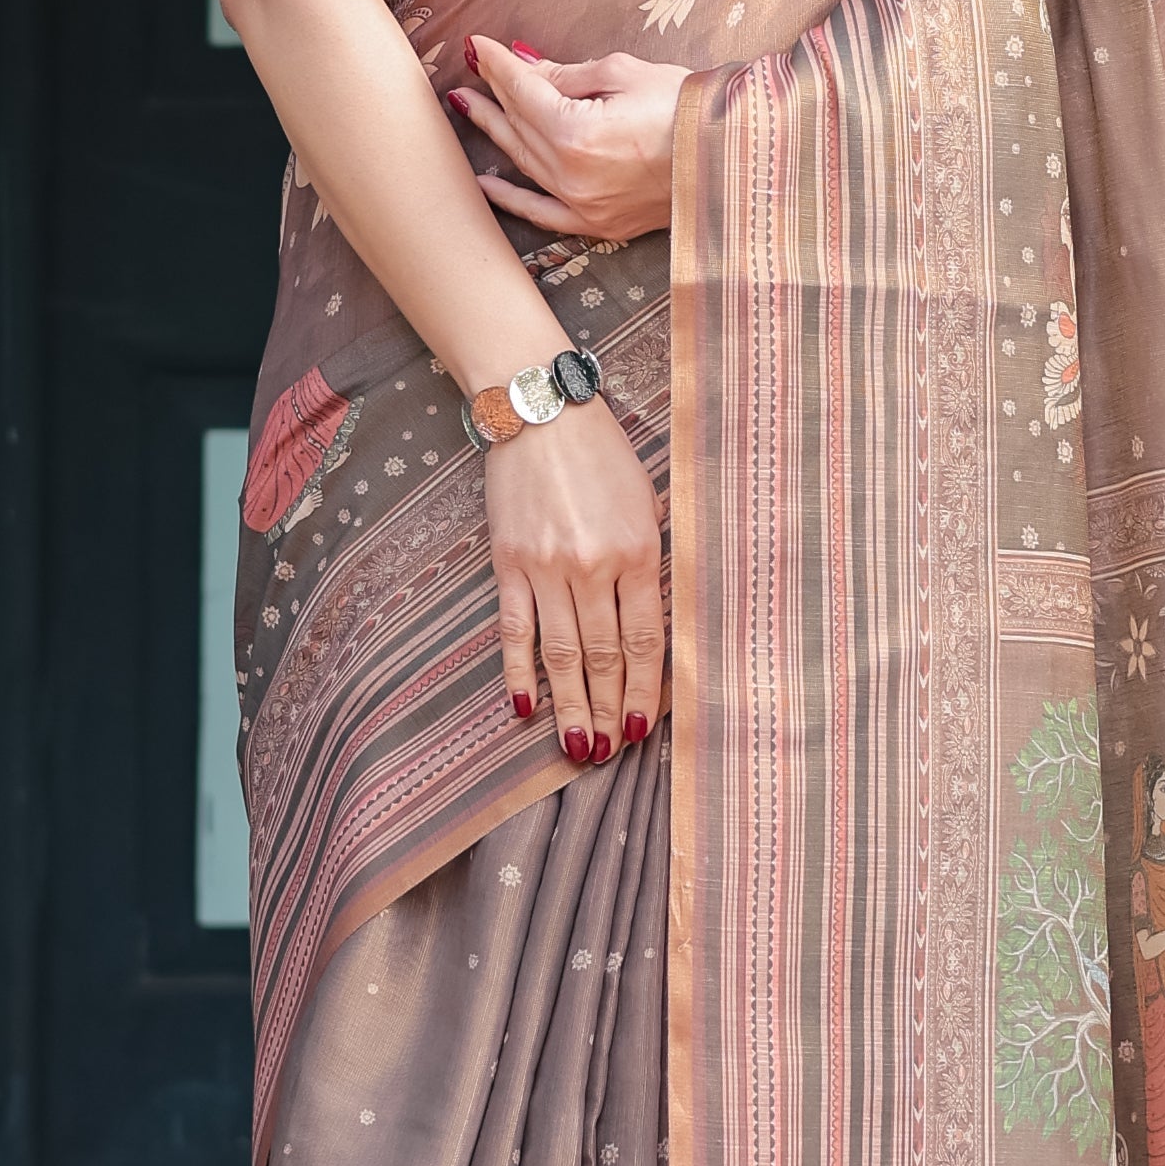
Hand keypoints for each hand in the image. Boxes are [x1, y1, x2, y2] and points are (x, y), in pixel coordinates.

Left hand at [448, 40, 685, 246]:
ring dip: (494, 132)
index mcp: (573, 133)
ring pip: (522, 162)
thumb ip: (566, 74)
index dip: (498, 64)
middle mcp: (569, 174)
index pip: (523, 90)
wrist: (731, 157)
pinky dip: (510, 199)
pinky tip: (484, 184)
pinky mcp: (596, 224)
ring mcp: (580, 204)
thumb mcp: (623, 73)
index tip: (479, 45)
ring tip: (470, 107)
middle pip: (518, 124)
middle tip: (470, 70)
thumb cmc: (686, 108)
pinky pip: (541, 213)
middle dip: (492, 92)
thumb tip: (525, 67)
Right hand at [487, 400, 664, 762]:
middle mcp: (594, 566)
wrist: (540, 412)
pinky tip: (525, 707)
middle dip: (609, 711)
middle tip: (609, 752)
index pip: (646, 640)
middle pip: (605, 657)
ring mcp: (547, 568)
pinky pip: (515, 630)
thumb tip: (655, 613)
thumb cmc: (602, 453)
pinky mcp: (509, 563)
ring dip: (570, 706)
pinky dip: (518, 672)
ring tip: (577, 745)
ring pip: (562, 654)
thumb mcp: (647, 500)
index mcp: (639, 552)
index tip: (644, 728)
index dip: (646, 691)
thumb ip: (653, 558)